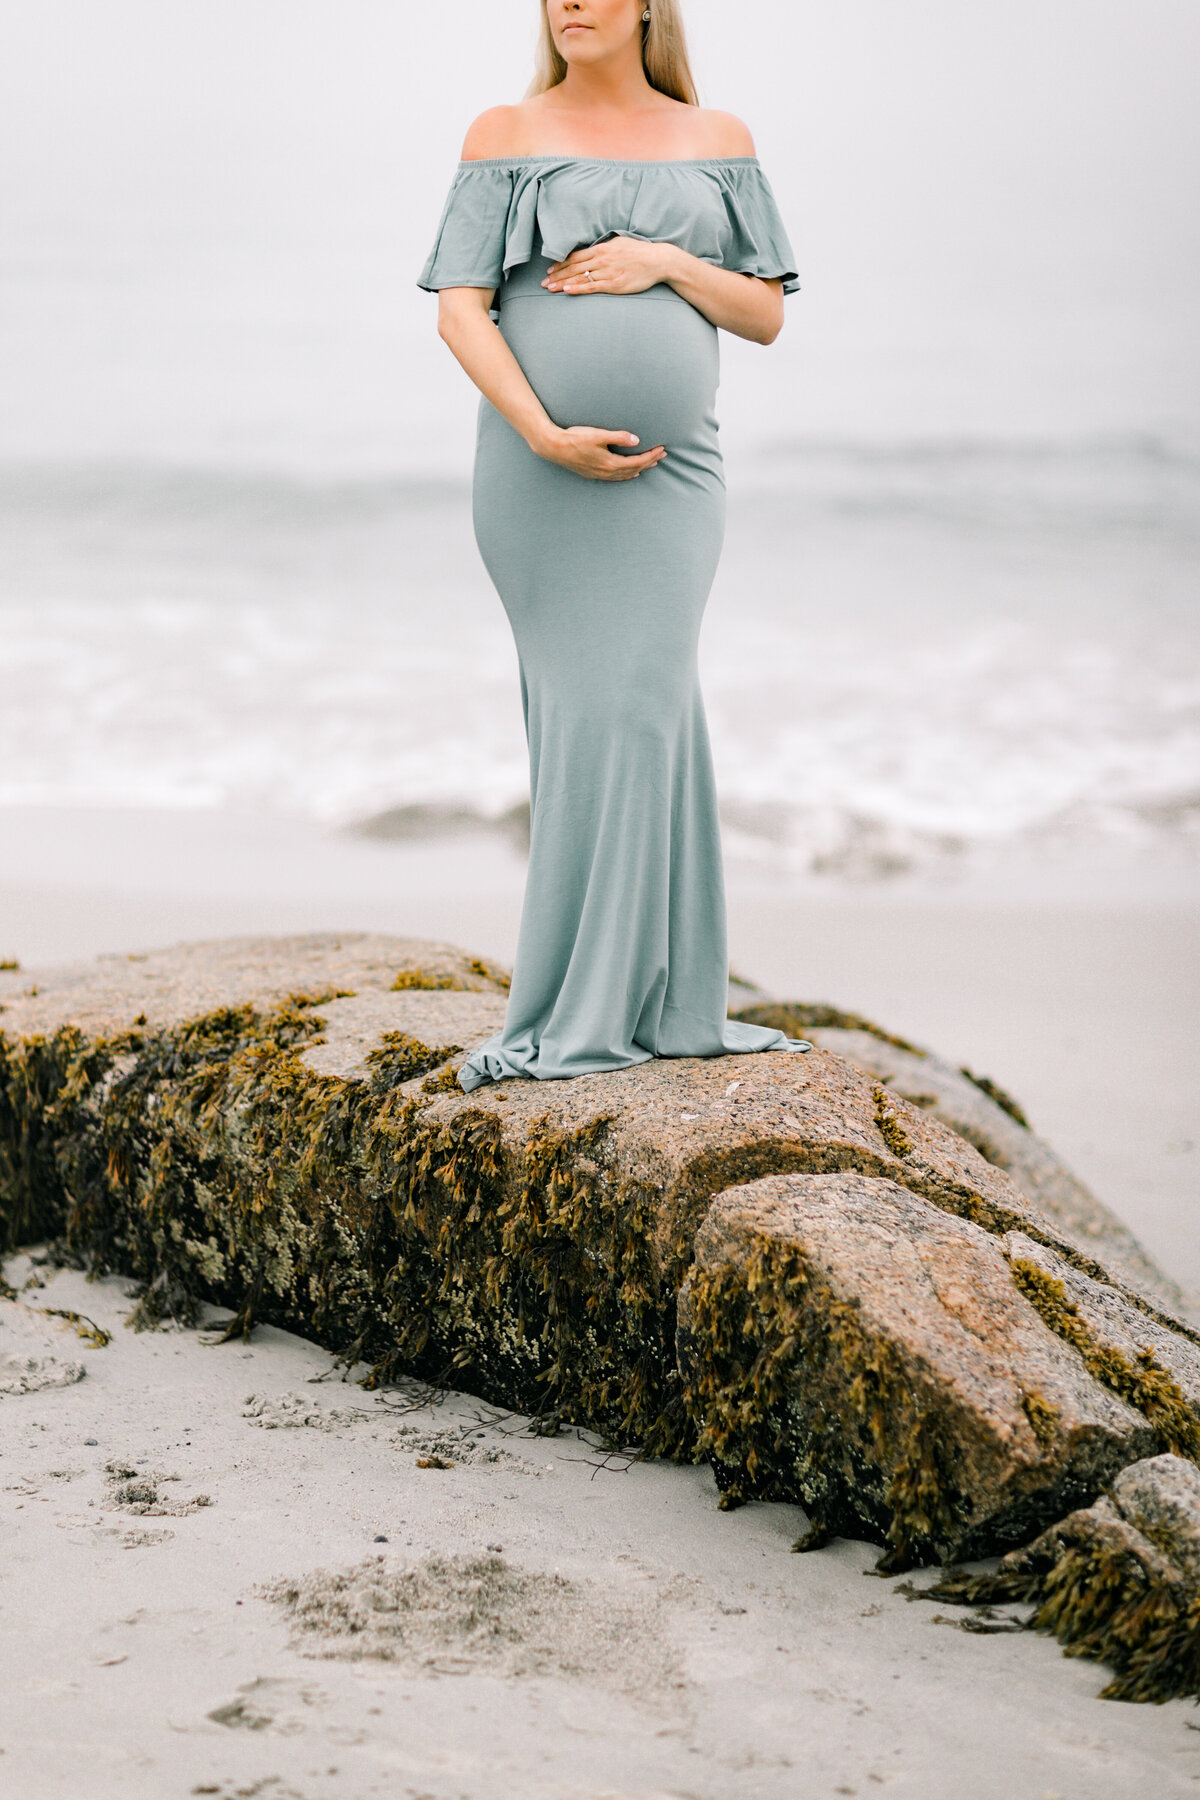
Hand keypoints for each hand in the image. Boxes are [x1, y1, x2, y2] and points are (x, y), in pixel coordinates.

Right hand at [531, 424, 666, 481]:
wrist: (554, 447)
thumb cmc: (575, 438)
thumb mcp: (598, 435)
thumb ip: (618, 437)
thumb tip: (636, 440)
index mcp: (610, 463)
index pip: (637, 461)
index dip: (651, 455)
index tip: (662, 449)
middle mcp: (607, 472)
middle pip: (635, 469)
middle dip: (650, 462)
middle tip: (663, 455)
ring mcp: (600, 475)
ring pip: (626, 475)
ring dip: (640, 469)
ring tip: (651, 464)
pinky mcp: (593, 474)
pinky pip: (616, 478)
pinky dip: (627, 475)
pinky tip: (631, 474)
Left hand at [542, 236, 680, 295]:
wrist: (657, 260)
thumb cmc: (638, 253)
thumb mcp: (618, 244)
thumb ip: (603, 249)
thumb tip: (591, 252)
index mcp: (601, 249)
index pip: (575, 256)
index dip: (561, 263)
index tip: (550, 270)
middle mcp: (601, 259)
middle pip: (573, 267)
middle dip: (557, 275)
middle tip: (543, 282)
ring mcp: (607, 272)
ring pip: (579, 277)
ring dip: (562, 283)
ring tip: (549, 288)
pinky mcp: (613, 284)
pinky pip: (591, 287)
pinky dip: (577, 288)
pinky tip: (566, 290)